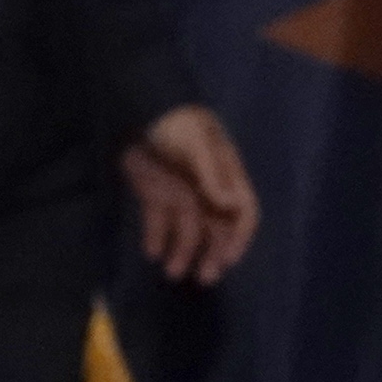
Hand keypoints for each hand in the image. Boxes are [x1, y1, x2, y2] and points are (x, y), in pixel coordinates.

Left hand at [121, 104, 259, 286]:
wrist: (138, 104)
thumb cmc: (175, 122)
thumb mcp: (195, 144)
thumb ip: (211, 174)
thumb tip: (230, 205)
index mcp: (225, 175)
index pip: (243, 212)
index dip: (239, 238)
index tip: (228, 260)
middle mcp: (206, 188)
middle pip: (216, 227)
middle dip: (212, 253)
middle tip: (204, 278)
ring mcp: (181, 190)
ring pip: (187, 228)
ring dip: (182, 251)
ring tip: (171, 272)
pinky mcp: (155, 191)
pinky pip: (160, 219)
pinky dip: (157, 236)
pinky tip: (151, 252)